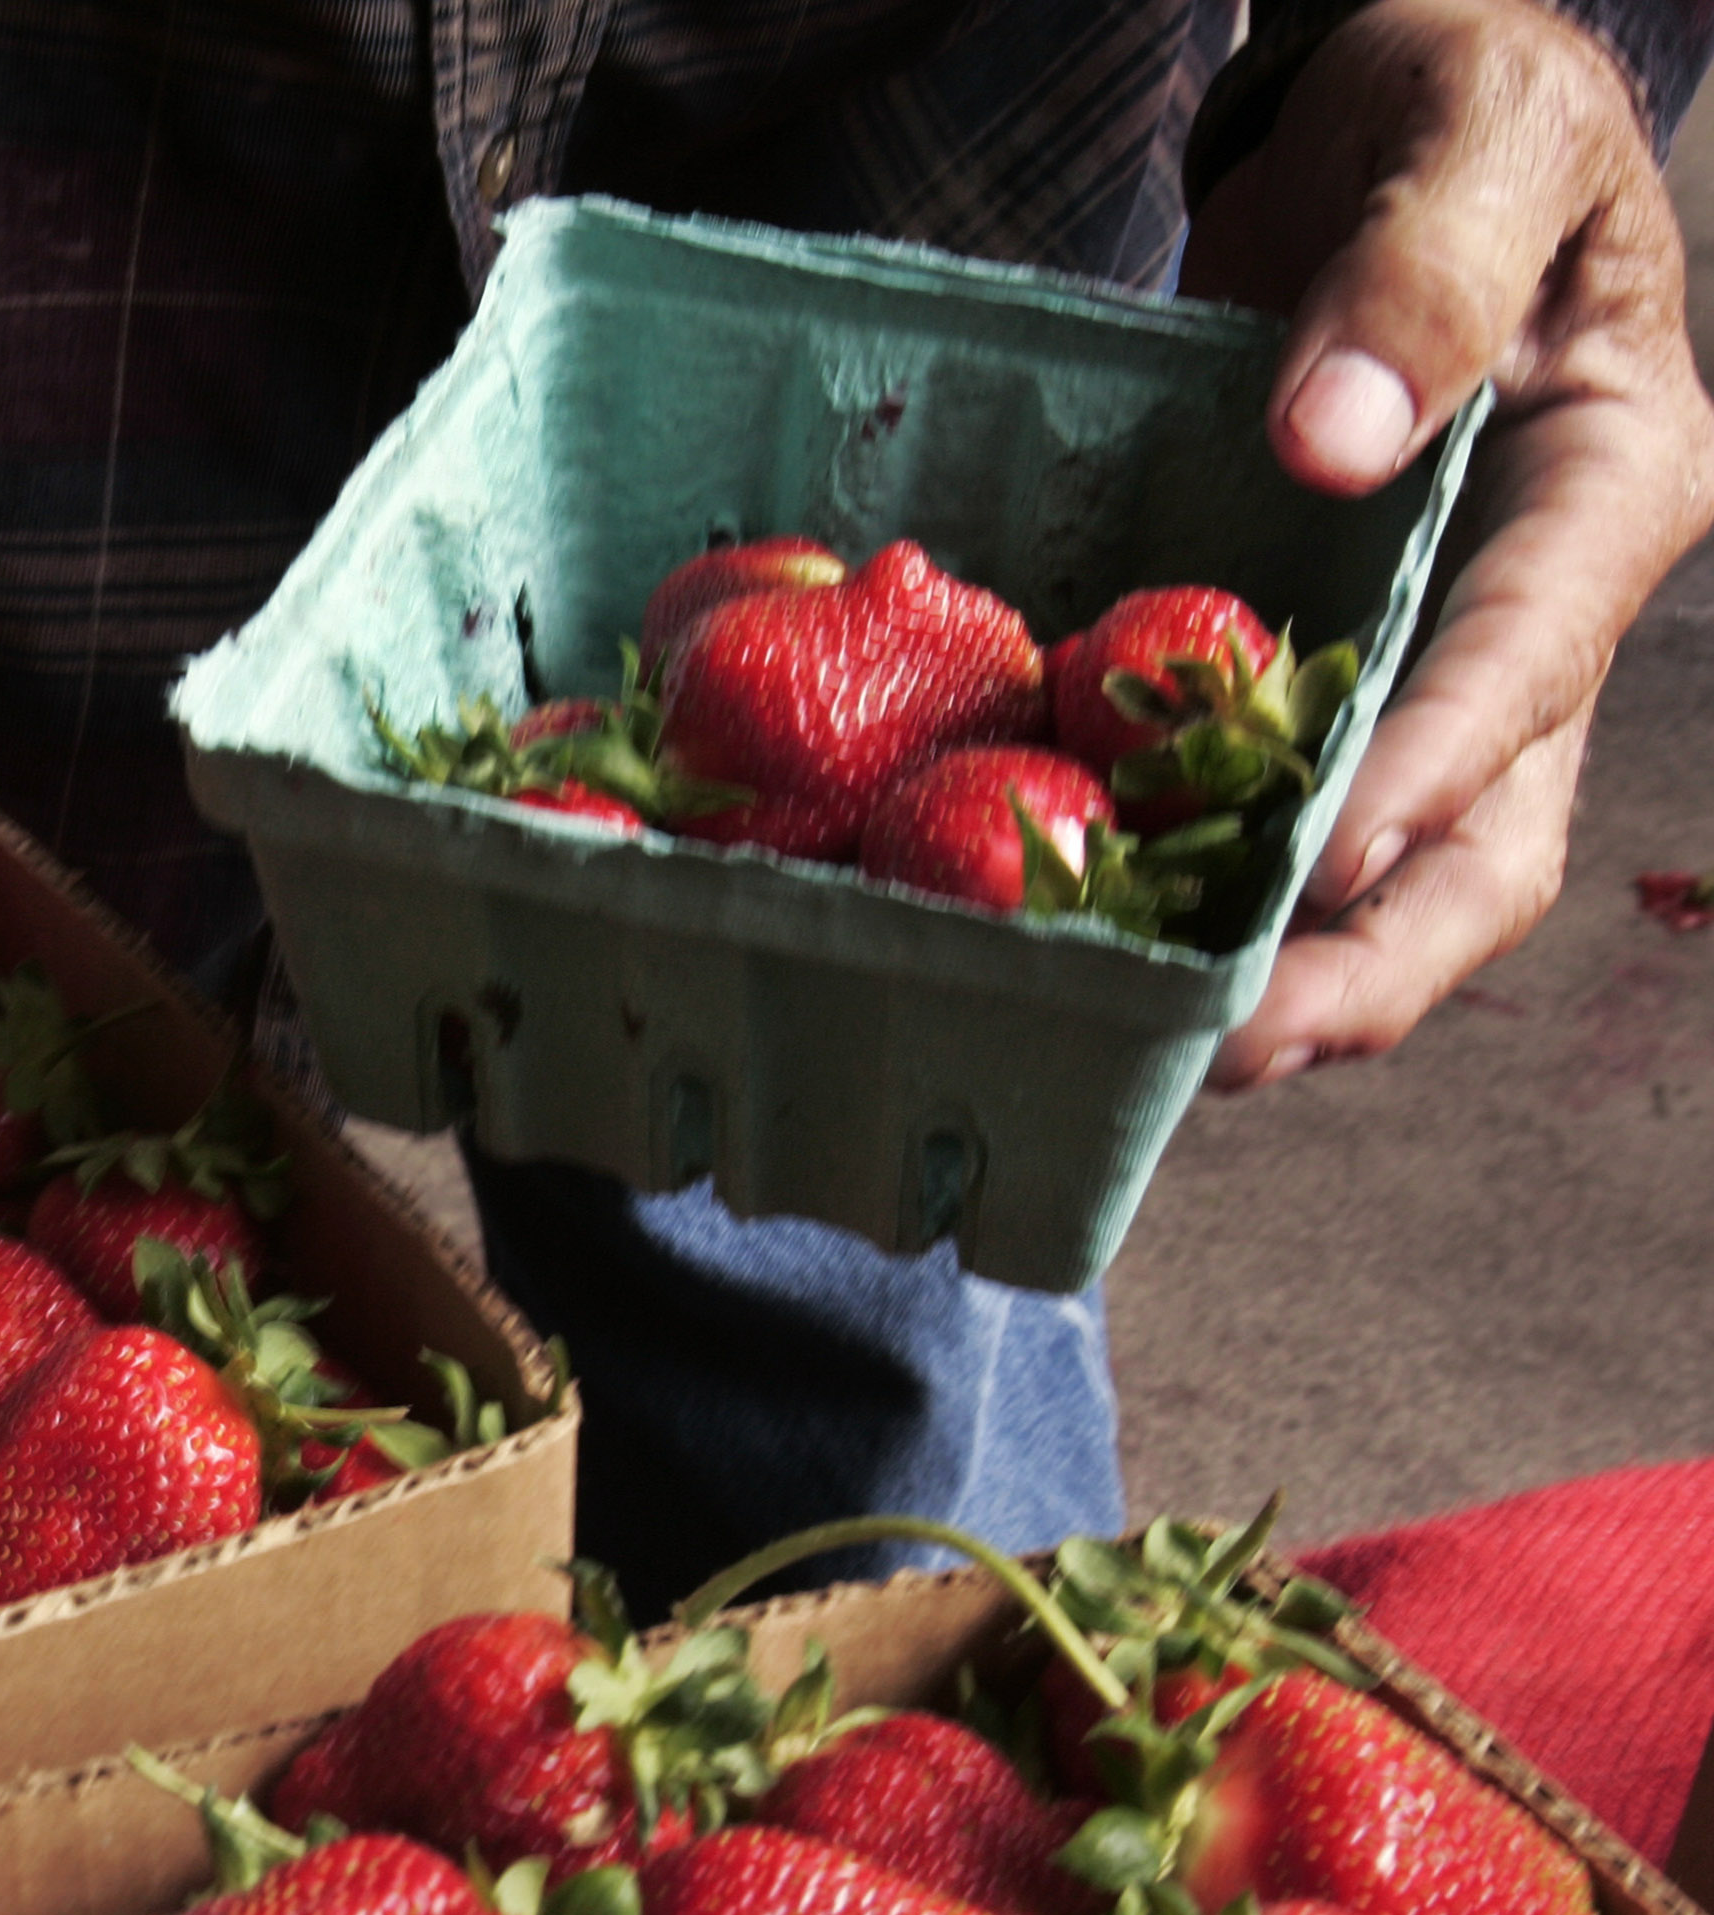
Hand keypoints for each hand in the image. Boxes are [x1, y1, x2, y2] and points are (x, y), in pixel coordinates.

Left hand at [1181, 0, 1713, 1086]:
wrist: (1372, 107)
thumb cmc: (1452, 88)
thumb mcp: (1471, 123)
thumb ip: (1421, 267)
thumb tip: (1345, 436)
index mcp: (1607, 481)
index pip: (1536, 652)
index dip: (1446, 762)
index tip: (1343, 848)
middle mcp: (1525, 604)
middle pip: (1483, 832)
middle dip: (1369, 955)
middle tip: (1237, 1042)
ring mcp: (1416, 650)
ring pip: (1381, 865)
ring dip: (1278, 966)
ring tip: (1150, 1044)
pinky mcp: (1303, 660)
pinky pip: (1265, 799)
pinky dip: (1190, 877)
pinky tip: (1081, 936)